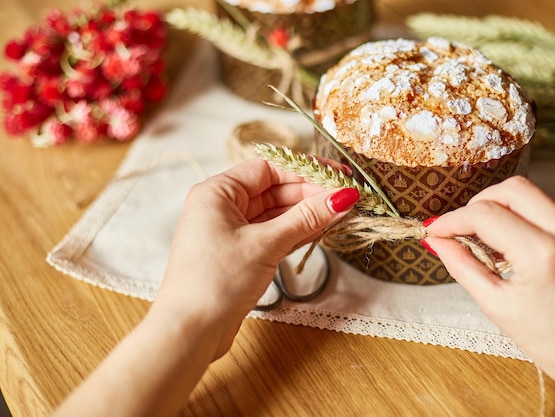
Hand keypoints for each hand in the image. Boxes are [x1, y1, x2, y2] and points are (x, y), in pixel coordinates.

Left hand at [152, 157, 358, 359]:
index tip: (337, 177)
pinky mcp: (240, 255)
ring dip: (306, 214)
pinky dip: (296, 232)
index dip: (304, 171)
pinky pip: (272, 234)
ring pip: (275, 214)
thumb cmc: (216, 281)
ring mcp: (231, 232)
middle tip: (345, 197)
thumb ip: (306, 218)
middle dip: (309, 194)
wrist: (190, 331)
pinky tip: (321, 229)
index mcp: (217, 192)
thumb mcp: (265, 244)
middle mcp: (222, 207)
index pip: (267, 169)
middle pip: (274, 190)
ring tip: (341, 212)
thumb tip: (342, 196)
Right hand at [423, 176, 554, 416]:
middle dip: (476, 204)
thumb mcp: (496, 306)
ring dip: (498, 207)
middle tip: (458, 230)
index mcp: (543, 255)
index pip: (485, 214)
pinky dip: (518, 217)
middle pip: (510, 189)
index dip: (452, 220)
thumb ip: (462, 266)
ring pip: (529, 194)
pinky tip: (506, 243)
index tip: (434, 231)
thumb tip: (436, 241)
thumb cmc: (553, 344)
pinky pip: (545, 210)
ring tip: (481, 238)